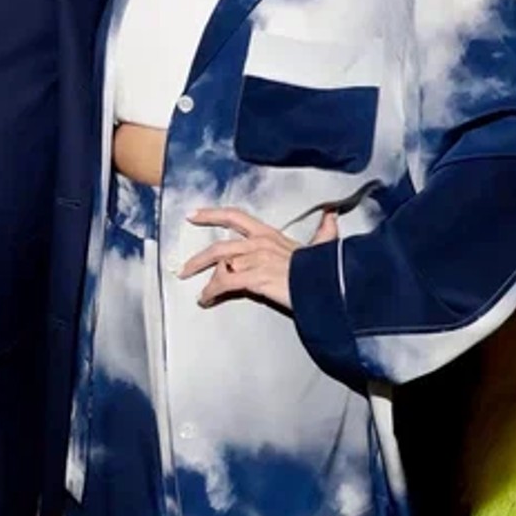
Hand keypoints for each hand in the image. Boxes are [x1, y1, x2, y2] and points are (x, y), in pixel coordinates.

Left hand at [180, 205, 337, 309]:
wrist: (327, 282)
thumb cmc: (323, 266)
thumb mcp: (320, 245)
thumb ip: (323, 231)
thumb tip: (332, 215)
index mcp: (269, 234)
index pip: (235, 217)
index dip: (212, 215)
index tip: (192, 216)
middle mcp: (258, 243)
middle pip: (220, 247)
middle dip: (198, 259)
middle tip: (183, 269)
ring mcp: (255, 261)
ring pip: (220, 267)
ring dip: (206, 281)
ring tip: (199, 293)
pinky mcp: (254, 278)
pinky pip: (225, 284)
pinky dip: (212, 293)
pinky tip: (206, 300)